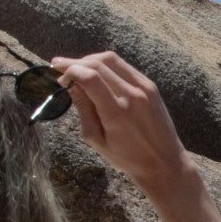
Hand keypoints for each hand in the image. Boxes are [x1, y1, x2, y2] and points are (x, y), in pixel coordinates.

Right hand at [50, 51, 188, 189]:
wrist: (163, 162)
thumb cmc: (127, 158)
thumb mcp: (97, 140)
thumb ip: (83, 110)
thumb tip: (71, 85)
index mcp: (116, 112)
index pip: (90, 77)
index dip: (71, 70)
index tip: (58, 73)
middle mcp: (131, 94)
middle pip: (99, 63)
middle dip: (76, 62)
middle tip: (61, 66)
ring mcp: (143, 87)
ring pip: (112, 60)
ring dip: (90, 59)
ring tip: (76, 68)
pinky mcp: (150, 85)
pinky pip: (124, 66)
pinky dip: (106, 65)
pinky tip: (96, 72)